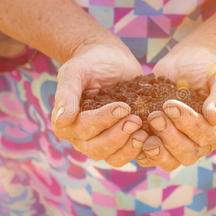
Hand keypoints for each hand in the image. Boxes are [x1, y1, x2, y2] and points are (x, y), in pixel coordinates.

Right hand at [51, 40, 148, 166]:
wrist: (109, 57)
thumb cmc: (88, 63)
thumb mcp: (74, 72)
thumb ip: (67, 95)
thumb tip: (62, 121)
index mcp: (66, 124)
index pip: (83, 130)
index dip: (103, 121)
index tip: (122, 107)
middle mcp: (82, 138)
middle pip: (98, 149)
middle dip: (118, 137)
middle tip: (136, 120)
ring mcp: (103, 140)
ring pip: (113, 157)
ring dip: (129, 148)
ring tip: (144, 133)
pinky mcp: (122, 139)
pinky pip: (129, 153)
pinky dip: (141, 149)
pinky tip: (153, 137)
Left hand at [136, 44, 215, 170]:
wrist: (188, 61)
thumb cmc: (209, 66)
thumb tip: (214, 117)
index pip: (207, 136)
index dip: (188, 124)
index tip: (170, 104)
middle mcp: (204, 142)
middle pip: (188, 154)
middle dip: (170, 137)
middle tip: (155, 116)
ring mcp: (182, 144)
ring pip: (170, 161)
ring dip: (156, 150)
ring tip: (143, 131)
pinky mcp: (162, 141)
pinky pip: (152, 157)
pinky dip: (141, 151)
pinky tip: (134, 136)